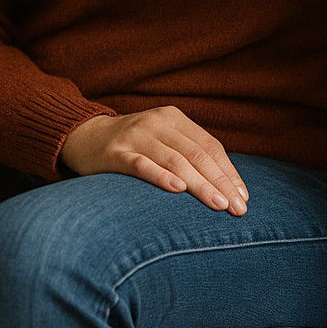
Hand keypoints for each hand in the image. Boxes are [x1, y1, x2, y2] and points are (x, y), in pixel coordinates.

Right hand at [60, 107, 248, 214]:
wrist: (83, 136)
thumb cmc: (132, 146)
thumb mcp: (162, 141)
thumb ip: (188, 155)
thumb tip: (225, 187)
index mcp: (174, 119)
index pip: (210, 147)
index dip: (229, 172)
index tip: (243, 197)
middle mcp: (158, 123)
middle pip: (197, 155)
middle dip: (220, 183)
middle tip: (237, 208)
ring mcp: (136, 136)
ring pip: (175, 161)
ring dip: (200, 184)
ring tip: (218, 204)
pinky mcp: (116, 152)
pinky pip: (142, 164)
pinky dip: (161, 176)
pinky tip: (178, 189)